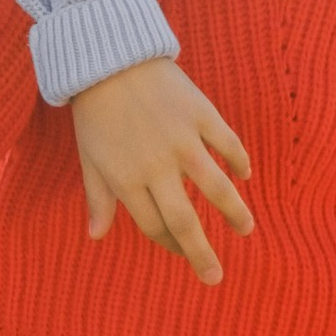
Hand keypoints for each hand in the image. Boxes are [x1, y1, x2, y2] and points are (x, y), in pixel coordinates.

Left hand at [68, 58, 253, 287]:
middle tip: (215, 277)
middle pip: (185, 221)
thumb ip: (97, 198)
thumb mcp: (89, 157)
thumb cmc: (95, 112)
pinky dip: (239, 162)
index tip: (182, 253)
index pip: (154, 226)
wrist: (109, 58)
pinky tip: (245, 175)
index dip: (170, 244)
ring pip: (216, 188)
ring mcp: (183, 140)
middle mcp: (157, 166)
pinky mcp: (200, 114)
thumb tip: (96, 236)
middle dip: (202, 254)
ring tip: (246, 231)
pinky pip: (228, 144)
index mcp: (127, 179)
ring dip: (234, 213)